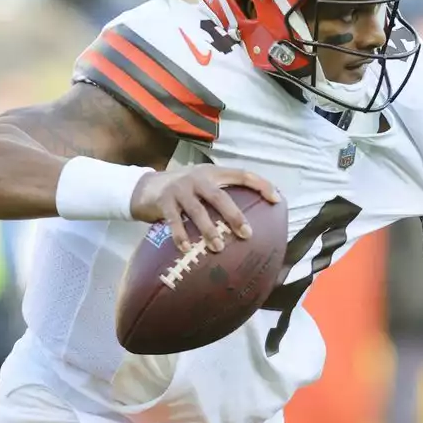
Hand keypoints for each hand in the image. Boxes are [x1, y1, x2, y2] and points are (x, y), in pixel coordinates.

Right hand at [130, 165, 279, 251]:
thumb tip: (254, 219)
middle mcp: (198, 178)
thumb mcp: (204, 185)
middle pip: (220, 197)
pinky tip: (187, 249)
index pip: (243, 175)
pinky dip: (181, 235)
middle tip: (247, 235)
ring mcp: (180, 189)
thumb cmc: (184, 191)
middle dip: (234, 216)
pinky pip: (174, 221)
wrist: (145, 187)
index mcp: (213, 173)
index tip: (277, 200)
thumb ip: (223, 194)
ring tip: (218, 247)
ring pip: (198, 211)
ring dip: (209, 230)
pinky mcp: (164, 201)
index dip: (261, 185)